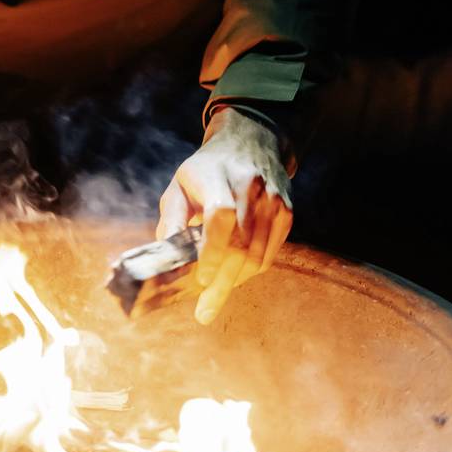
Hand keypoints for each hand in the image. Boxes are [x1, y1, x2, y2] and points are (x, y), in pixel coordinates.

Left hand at [157, 106, 293, 324]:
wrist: (252, 140)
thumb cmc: (207, 169)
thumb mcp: (180, 184)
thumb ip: (171, 220)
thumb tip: (165, 259)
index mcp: (219, 176)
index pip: (221, 217)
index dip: (212, 252)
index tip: (199, 278)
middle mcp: (251, 187)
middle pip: (240, 244)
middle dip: (221, 284)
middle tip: (204, 312)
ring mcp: (273, 201)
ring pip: (257, 255)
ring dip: (234, 282)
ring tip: (213, 299)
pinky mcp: (286, 213)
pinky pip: (269, 254)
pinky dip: (249, 272)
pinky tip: (233, 278)